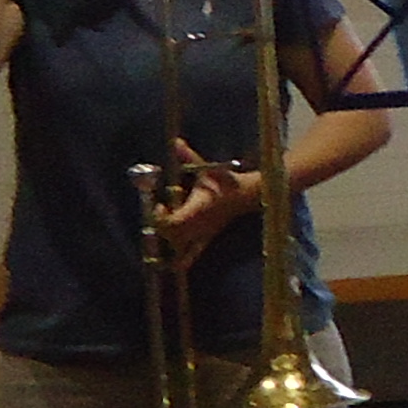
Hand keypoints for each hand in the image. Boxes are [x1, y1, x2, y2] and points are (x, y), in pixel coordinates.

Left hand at [151, 145, 262, 266]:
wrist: (248, 195)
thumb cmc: (226, 181)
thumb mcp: (207, 169)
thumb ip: (190, 157)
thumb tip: (176, 142)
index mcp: (197, 210)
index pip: (171, 223)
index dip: (160, 217)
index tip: (162, 204)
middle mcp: (198, 226)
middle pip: (170, 237)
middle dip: (161, 227)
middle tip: (163, 211)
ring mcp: (203, 235)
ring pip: (179, 247)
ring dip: (167, 242)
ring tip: (166, 229)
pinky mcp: (206, 239)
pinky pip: (192, 255)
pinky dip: (182, 261)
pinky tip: (173, 266)